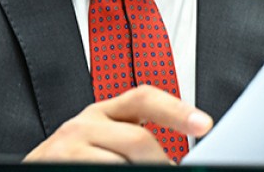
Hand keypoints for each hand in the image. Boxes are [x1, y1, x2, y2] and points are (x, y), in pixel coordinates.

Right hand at [23, 85, 213, 163]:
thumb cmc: (72, 162)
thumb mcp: (100, 144)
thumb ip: (132, 141)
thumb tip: (175, 159)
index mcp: (102, 112)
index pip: (143, 98)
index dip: (176, 109)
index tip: (204, 123)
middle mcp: (84, 123)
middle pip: (139, 139)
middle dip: (161, 162)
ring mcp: (69, 147)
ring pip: (122, 164)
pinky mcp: (59, 164)